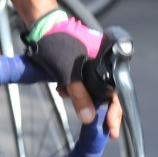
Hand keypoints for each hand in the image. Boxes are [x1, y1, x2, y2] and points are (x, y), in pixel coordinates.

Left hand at [25, 15, 120, 137]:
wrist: (40, 27)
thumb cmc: (55, 43)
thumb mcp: (66, 72)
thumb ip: (79, 96)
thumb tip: (89, 118)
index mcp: (107, 59)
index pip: (117, 91)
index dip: (115, 111)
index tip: (111, 129)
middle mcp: (103, 61)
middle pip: (106, 92)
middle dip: (95, 106)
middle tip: (90, 122)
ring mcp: (91, 63)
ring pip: (91, 89)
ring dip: (80, 97)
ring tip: (64, 93)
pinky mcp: (79, 65)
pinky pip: (81, 83)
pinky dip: (72, 89)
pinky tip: (61, 88)